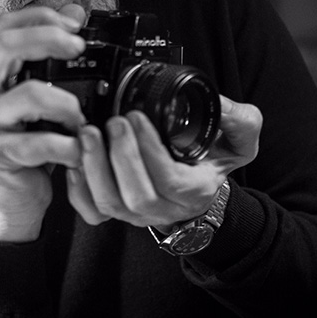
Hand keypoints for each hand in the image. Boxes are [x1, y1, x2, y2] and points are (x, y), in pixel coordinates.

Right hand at [0, 4, 88, 242]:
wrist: (7, 201)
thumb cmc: (24, 145)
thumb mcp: (32, 97)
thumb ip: (45, 57)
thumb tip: (74, 13)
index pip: (4, 26)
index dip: (40, 16)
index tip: (74, 20)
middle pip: (7, 45)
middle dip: (50, 38)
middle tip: (79, 47)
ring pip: (30, 94)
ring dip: (67, 103)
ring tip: (80, 118)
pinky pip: (39, 142)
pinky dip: (68, 146)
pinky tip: (76, 150)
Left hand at [66, 96, 260, 228]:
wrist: (199, 184)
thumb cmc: (213, 160)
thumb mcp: (240, 140)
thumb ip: (241, 120)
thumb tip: (219, 104)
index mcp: (195, 191)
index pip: (169, 180)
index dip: (149, 151)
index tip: (137, 116)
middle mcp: (165, 208)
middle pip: (136, 197)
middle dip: (120, 157)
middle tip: (113, 122)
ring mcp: (138, 213)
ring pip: (110, 204)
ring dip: (95, 169)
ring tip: (88, 134)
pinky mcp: (116, 211)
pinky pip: (92, 212)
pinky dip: (79, 190)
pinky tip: (75, 161)